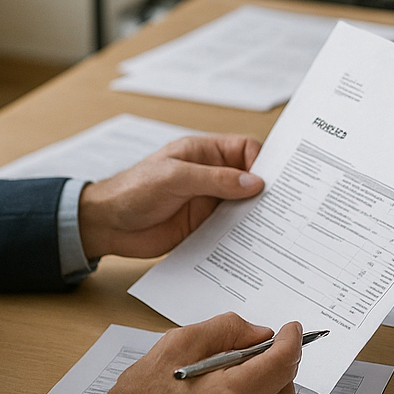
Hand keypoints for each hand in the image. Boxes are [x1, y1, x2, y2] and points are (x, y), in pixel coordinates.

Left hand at [77, 134, 263, 259]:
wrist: (107, 224)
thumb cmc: (133, 190)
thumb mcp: (174, 178)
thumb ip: (214, 179)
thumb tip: (254, 183)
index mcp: (205, 153)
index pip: (246, 149)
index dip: (262, 162)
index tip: (274, 180)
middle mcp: (211, 175)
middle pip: (250, 178)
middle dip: (267, 189)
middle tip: (285, 206)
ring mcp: (209, 201)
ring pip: (244, 205)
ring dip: (257, 215)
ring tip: (276, 229)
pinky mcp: (204, 226)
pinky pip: (232, 228)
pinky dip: (244, 234)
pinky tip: (254, 244)